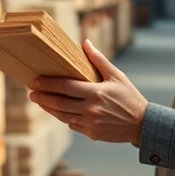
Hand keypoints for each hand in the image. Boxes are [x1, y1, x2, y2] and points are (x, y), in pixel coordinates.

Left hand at [29, 39, 148, 145]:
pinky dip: (64, 118)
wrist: (142, 124)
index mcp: (96, 93)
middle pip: (60, 103)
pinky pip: (73, 125)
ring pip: (63, 116)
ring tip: (40, 102)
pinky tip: (58, 112)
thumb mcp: (117, 76)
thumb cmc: (130, 97)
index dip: (49, 84)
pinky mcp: (92, 133)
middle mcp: (91, 109)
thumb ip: (99, 60)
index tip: (37, 81)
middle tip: (32, 94)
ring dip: (49, 109)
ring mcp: (91, 123)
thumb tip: (85, 42)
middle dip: (44, 98)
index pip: (66, 87)